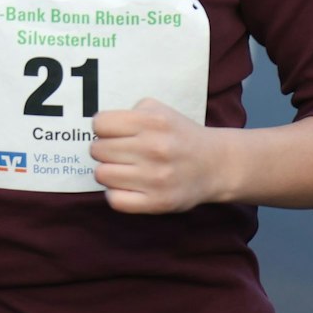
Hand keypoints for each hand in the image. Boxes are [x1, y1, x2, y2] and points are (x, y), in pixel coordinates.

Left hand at [91, 98, 227, 214]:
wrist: (215, 165)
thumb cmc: (180, 136)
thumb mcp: (160, 111)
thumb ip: (130, 113)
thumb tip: (100, 128)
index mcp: (153, 121)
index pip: (100, 123)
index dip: (103, 128)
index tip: (112, 133)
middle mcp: (154, 148)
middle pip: (97, 149)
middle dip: (104, 150)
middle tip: (119, 153)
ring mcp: (155, 177)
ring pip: (102, 174)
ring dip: (109, 172)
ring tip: (123, 169)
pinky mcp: (157, 202)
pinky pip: (114, 200)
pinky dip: (116, 194)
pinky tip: (127, 186)